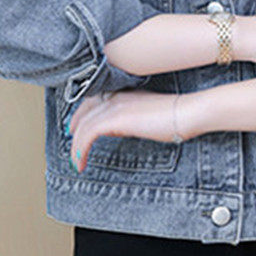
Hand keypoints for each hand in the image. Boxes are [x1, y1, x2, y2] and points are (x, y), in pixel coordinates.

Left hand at [68, 89, 182, 171]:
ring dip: (75, 146)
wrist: (184, 113)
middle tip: (71, 144)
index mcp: (123, 93)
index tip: (77, 126)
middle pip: (84, 110)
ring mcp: (114, 106)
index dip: (82, 113)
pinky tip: (80, 162)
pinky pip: (87, 135)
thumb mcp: (148, 114)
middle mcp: (115, 97)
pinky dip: (80, 149)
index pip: (93, 100)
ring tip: (76, 162)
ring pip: (83, 125)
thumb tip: (120, 128)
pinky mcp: (114, 119)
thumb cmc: (175, 115)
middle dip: (74, 127)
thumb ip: (132, 117)